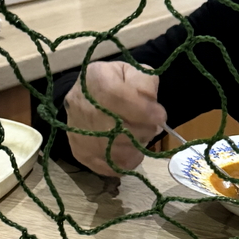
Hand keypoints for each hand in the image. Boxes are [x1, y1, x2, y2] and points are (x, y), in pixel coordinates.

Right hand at [63, 61, 165, 176]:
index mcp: (96, 80)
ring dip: (136, 146)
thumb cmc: (115, 83)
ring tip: (138, 135)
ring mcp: (78, 133)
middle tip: (150, 125)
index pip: (121, 100)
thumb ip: (146, 84)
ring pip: (118, 151)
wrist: (87, 97)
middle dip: (145, 130)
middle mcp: (81, 107)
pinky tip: (130, 148)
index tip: (160, 116)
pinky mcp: (80, 153)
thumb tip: (151, 107)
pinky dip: (127, 160)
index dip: (146, 112)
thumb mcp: (132, 72)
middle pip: (121, 129)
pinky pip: (112, 166)